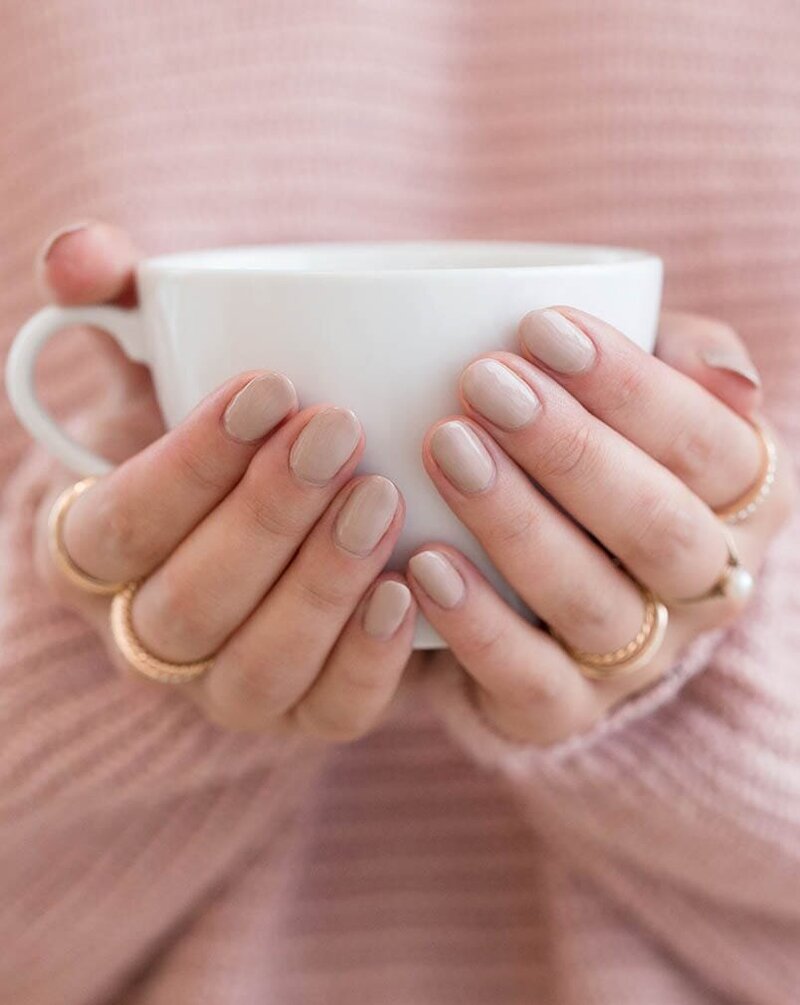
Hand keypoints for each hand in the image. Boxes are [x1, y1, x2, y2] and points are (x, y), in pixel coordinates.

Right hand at [33, 222, 415, 738]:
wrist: (274, 512)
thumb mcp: (157, 360)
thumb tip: (78, 254)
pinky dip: (367, 660)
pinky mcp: (304, 712)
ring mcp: (226, 688)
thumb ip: (113, 302)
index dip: (186, 464)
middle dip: (262, 519)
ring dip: (317, 586)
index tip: (269, 384)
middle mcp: (148, 636)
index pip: (116, 527)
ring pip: (254, 671)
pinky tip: (410, 588)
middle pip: (185, 606)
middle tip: (338, 431)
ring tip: (383, 495)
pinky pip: (329, 714)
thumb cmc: (214, 431)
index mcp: (95, 554)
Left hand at [410, 307, 795, 745]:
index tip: (541, 326)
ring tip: (444, 448)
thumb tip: (730, 380)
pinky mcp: (567, 709)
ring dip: (516, 523)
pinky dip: (478, 626)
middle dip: (569, 449)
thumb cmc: (604, 447)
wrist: (561, 573)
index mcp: (748, 498)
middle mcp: (707, 585)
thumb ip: (690, 358)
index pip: (711, 444)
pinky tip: (424, 565)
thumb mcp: (651, 386)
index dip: (631, 387)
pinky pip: (532, 681)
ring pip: (594, 602)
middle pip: (657, 526)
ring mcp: (641, 657)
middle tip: (483, 381)